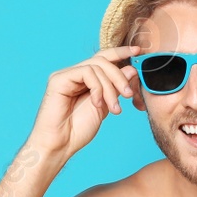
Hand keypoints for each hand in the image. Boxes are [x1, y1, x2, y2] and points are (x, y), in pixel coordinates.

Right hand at [28, 47, 143, 158]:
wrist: (60, 145)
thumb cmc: (78, 130)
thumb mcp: (105, 106)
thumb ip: (115, 88)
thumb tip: (131, 69)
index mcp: (85, 80)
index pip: (104, 58)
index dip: (121, 52)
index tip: (138, 50)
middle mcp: (74, 74)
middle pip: (102, 60)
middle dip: (119, 76)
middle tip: (128, 95)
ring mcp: (66, 75)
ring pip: (97, 66)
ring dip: (110, 87)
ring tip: (114, 108)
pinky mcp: (59, 79)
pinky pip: (86, 72)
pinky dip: (97, 87)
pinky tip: (97, 104)